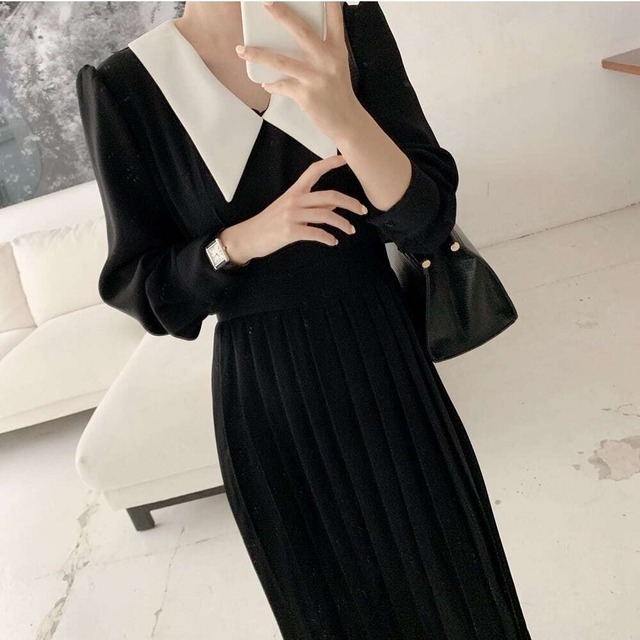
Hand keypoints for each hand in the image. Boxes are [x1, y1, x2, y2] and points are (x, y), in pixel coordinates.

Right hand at [219, 155, 367, 263]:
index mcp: (295, 191)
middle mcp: (295, 200)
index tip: (347, 159)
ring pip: (326, 215)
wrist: (249, 237)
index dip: (331, 163)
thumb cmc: (271, 223)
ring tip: (351, 230)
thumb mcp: (290, 209)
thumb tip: (334, 205)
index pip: (314, 171)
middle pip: (330, 196)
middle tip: (363, 210)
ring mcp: (292, 215)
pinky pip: (316, 233)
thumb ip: (312, 205)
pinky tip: (333, 242)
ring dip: (343, 223)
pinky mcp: (290, 232)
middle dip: (350, 203)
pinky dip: (327, 238)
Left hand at [235, 1, 359, 139]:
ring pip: (282, 61)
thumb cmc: (338, 92)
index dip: (326, 1)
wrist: (347, 122)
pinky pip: (281, 85)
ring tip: (241, 50)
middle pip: (302, 31)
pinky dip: (272, 84)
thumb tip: (291, 39)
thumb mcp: (336, 65)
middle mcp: (327, 60)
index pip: (334, 16)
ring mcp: (316, 77)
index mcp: (337, 49)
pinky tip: (266, 84)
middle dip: (282, 15)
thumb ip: (321, 49)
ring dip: (258, 54)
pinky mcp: (306, 95)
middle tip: (266, 4)